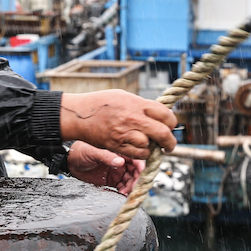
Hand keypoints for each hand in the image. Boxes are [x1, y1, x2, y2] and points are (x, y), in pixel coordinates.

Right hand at [59, 89, 177, 159]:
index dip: (171, 122)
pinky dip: (142, 154)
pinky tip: (140, 149)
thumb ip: (142, 106)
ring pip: (151, 146)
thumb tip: (159, 114)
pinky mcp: (117, 145)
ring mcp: (125, 133)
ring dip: (153, 148)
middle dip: (170, 141)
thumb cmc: (101, 103)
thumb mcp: (124, 96)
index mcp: (137, 104)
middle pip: (163, 133)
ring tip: (150, 145)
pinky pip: (138, 154)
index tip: (170, 126)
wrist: (79, 114)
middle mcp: (133, 119)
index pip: (166, 114)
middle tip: (170, 145)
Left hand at [67, 141, 144, 194]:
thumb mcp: (93, 152)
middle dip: (137, 180)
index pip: (135, 158)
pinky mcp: (111, 180)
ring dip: (131, 187)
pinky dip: (124, 191)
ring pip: (130, 180)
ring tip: (126, 192)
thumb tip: (120, 161)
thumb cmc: (80, 152)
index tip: (142, 174)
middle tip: (134, 187)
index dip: (141, 166)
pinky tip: (121, 194)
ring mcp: (117, 172)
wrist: (70, 162)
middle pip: (135, 171)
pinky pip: (122, 187)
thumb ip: (106, 156)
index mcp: (118, 152)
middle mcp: (120, 162)